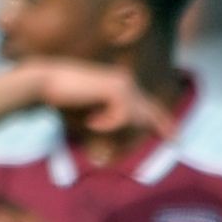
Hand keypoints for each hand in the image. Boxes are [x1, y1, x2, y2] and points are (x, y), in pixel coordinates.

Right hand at [21, 60, 170, 142]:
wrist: (45, 81)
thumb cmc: (61, 97)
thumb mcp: (89, 111)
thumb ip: (105, 119)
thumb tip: (118, 135)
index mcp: (119, 84)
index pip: (145, 104)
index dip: (159, 118)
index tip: (172, 134)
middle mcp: (125, 81)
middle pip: (150, 109)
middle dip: (163, 125)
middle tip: (177, 141)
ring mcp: (122, 83)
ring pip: (135, 115)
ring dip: (115, 125)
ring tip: (92, 123)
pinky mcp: (116, 89)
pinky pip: (122, 116)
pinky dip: (106, 123)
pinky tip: (90, 121)